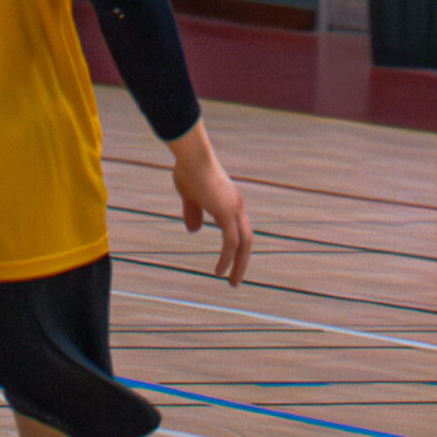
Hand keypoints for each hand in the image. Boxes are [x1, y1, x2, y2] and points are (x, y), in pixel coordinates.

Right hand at [169, 122, 251, 286]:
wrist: (192, 155)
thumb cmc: (189, 169)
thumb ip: (193, 212)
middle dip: (242, 260)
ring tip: (231, 281)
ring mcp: (234, 209)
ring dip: (239, 265)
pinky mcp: (226, 213)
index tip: (232, 261)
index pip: (240, 228)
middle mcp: (237, 205)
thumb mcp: (190, 195)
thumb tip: (194, 230)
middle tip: (235, 278)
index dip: (237, 246)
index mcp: (231, 200)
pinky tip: (220, 271)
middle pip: (247, 239)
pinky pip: (231, 243)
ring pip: (243, 244)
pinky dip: (227, 259)